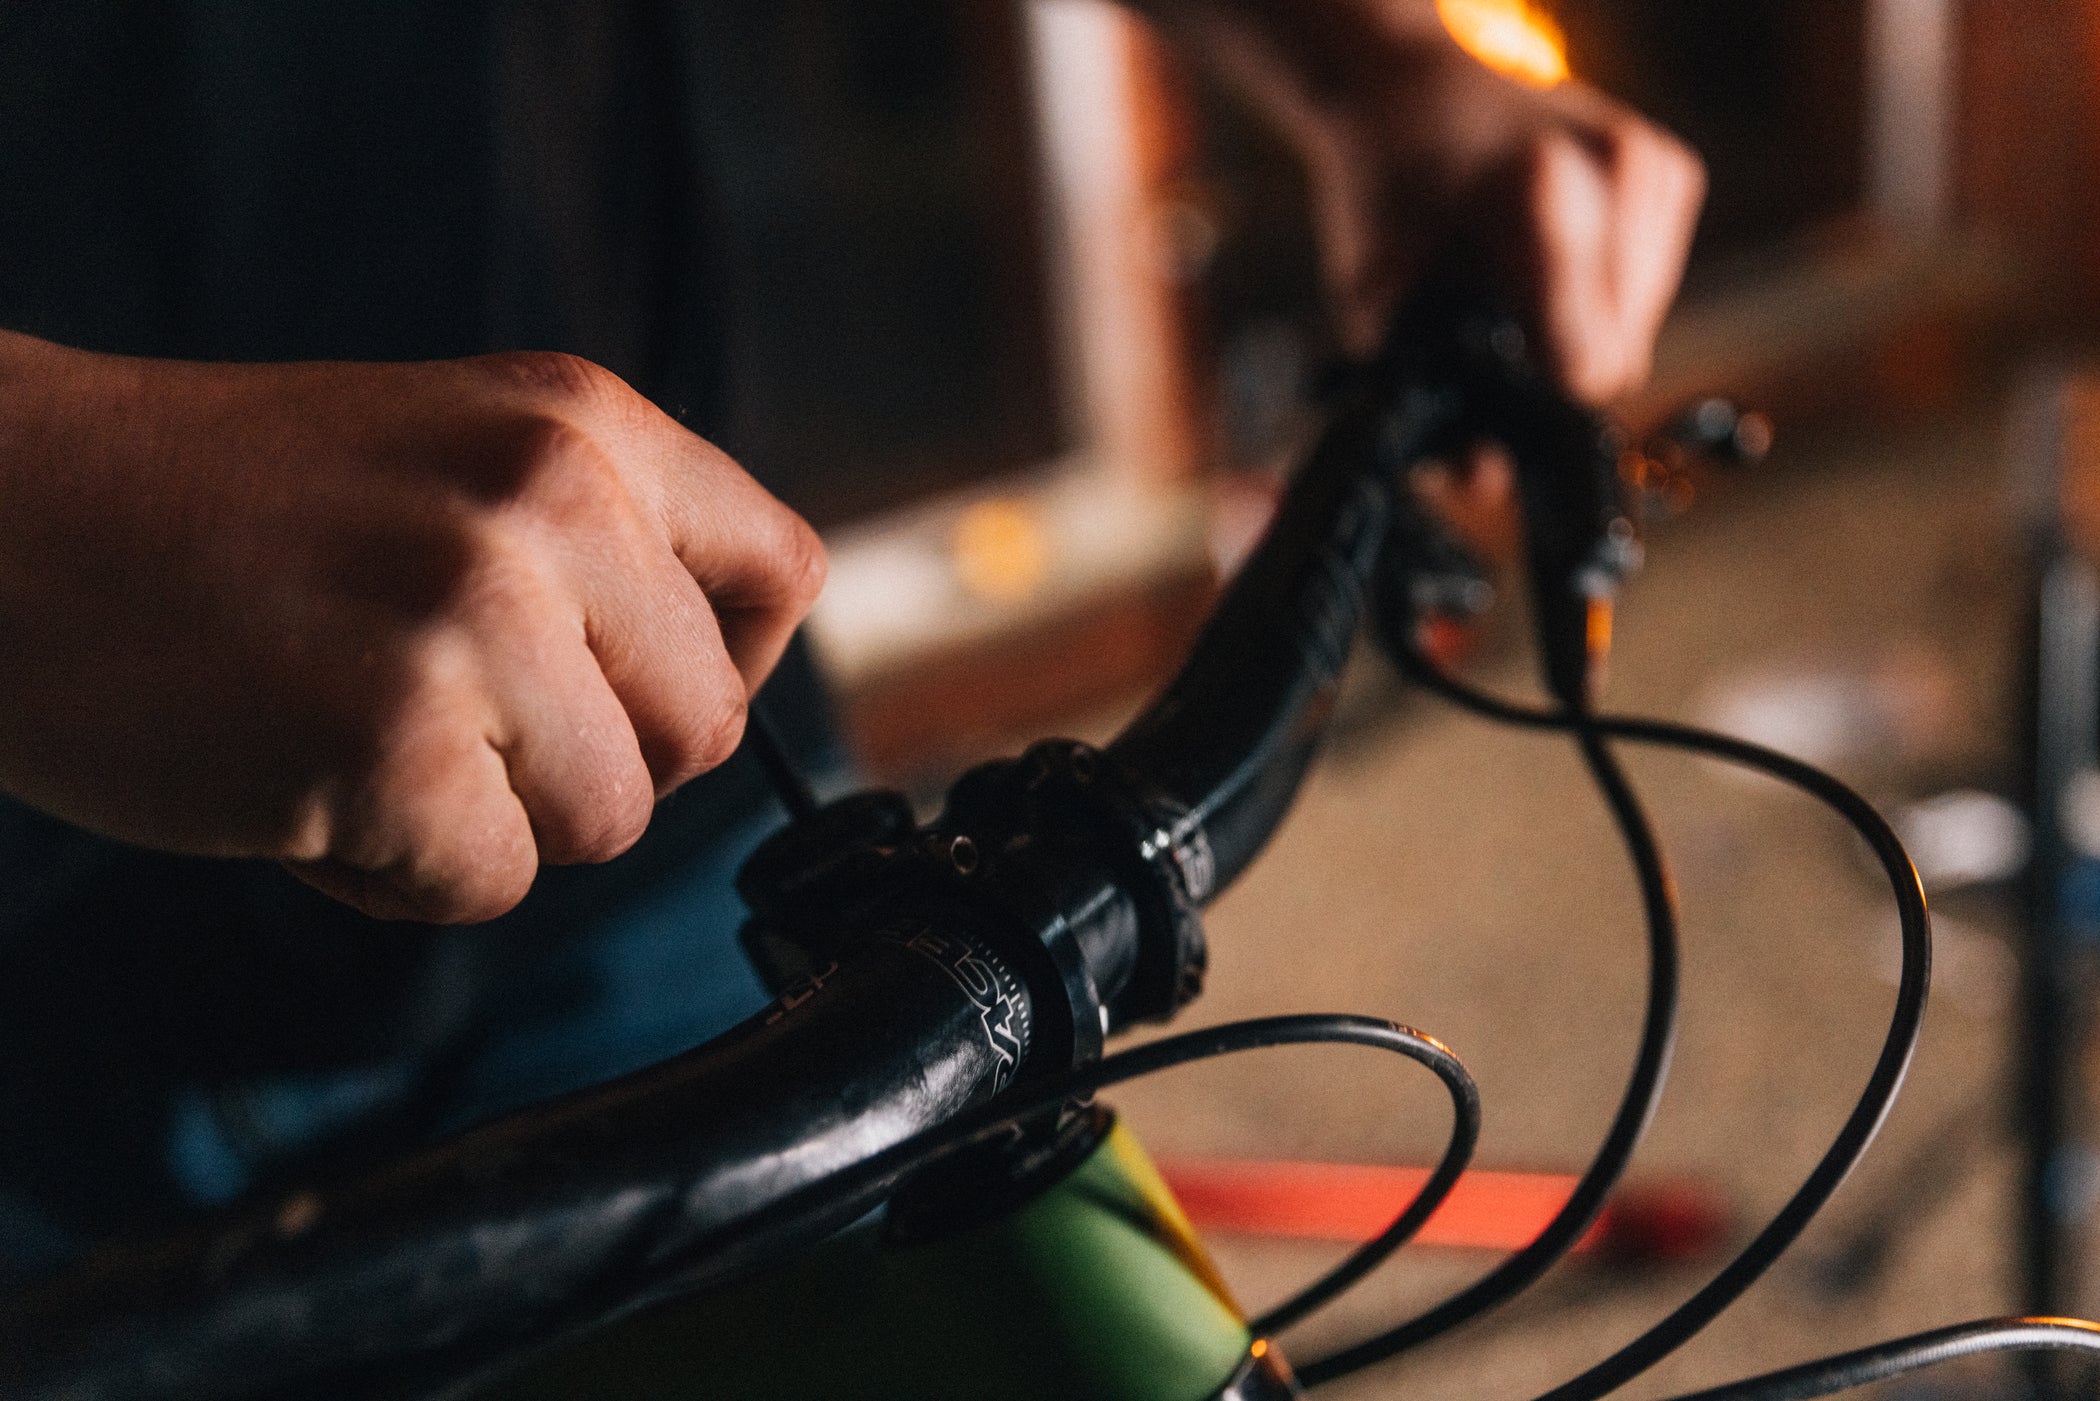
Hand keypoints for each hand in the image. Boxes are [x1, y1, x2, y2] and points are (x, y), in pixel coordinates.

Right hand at [0, 336, 825, 922]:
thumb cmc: (221, 513)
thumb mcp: (449, 459)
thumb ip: (596, 549)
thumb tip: (711, 701)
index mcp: (582, 422)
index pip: (782, 573)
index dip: (721, 664)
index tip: (626, 689)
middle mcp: (551, 501)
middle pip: (704, 729)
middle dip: (593, 762)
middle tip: (450, 718)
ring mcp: (473, 618)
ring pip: (611, 821)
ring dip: (492, 821)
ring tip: (355, 737)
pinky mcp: (390, 741)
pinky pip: (489, 884)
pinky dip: (396, 874)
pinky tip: (297, 788)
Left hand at [1147, 0, 1705, 402]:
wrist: (1415, 94)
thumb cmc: (1391, 198)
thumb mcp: (1376, 303)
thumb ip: (1428, 392)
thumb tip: (1485, 484)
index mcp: (1540, 197)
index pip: (1588, 359)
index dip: (1541, 418)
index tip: (1505, 437)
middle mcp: (1614, 172)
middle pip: (1617, 356)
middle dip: (1553, 379)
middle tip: (1493, 354)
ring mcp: (1652, 168)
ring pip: (1639, 330)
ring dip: (1579, 338)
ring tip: (1515, 294)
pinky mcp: (1675, 171)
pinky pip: (1653, 289)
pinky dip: (1603, 298)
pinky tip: (1551, 267)